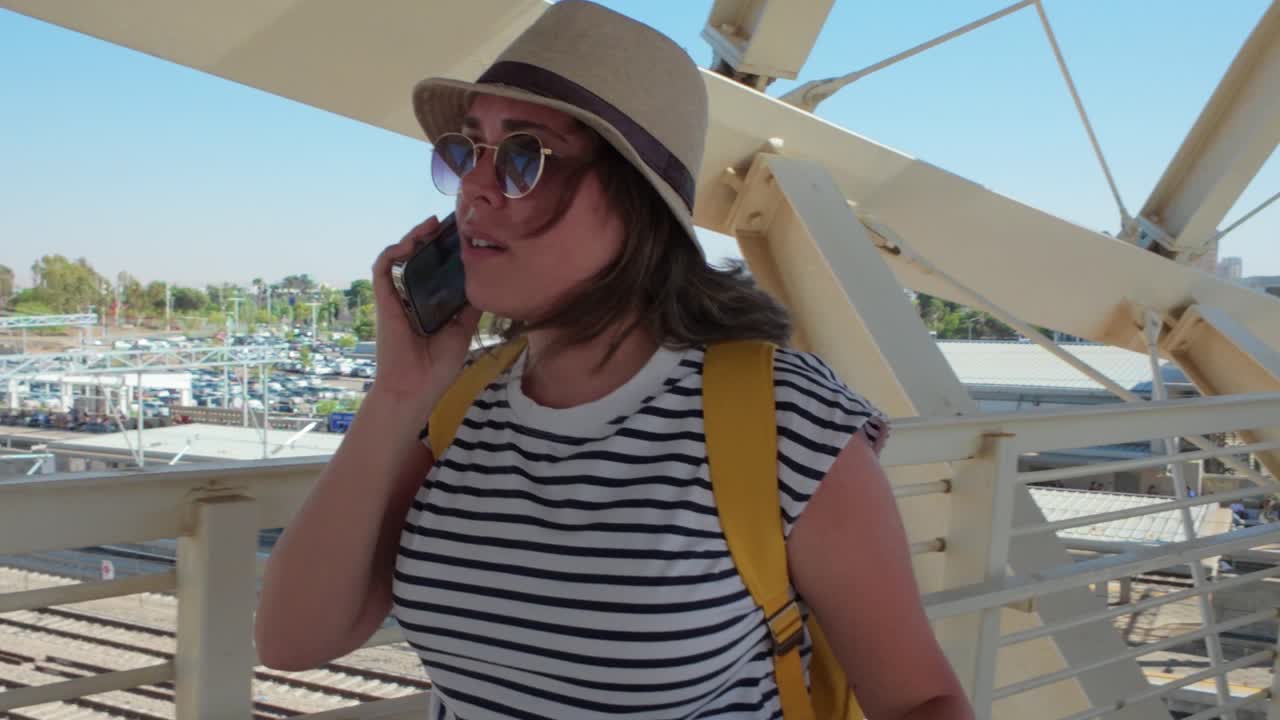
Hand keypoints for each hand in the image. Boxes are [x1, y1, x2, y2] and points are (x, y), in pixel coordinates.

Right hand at [368, 217, 480, 412]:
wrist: (416, 388)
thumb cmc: (437, 367)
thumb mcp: (462, 331)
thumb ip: (470, 308)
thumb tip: (488, 285)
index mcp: (428, 303)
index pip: (434, 269)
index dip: (443, 251)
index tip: (459, 235)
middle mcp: (410, 296)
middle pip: (417, 258)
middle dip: (428, 238)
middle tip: (445, 224)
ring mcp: (396, 298)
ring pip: (398, 258)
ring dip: (410, 238)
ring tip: (428, 226)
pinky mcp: (384, 301)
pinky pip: (382, 270)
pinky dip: (391, 253)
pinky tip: (407, 244)